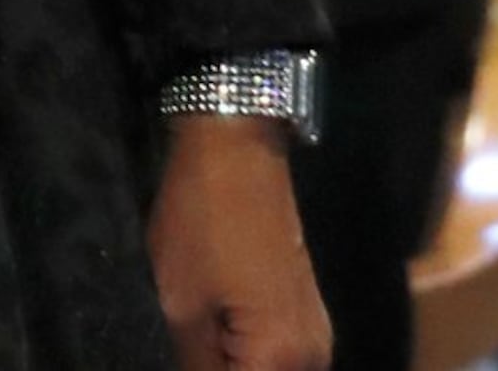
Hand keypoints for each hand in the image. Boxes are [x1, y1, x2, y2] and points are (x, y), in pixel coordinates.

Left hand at [149, 117, 329, 370]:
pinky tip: (215, 352)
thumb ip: (195, 369)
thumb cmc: (204, 223)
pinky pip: (280, 362)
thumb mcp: (182, 306)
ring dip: (237, 368)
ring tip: (198, 350)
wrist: (238, 149)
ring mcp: (316, 332)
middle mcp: (314, 355)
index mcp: (282, 359)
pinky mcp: (306, 312)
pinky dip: (250, 363)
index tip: (185, 358)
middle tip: (189, 353)